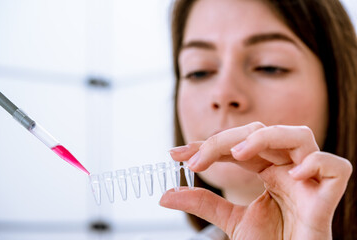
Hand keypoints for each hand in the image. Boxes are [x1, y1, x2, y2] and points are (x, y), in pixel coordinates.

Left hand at [160, 122, 351, 239]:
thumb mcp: (231, 221)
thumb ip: (203, 204)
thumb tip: (167, 196)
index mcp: (269, 171)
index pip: (238, 145)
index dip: (208, 145)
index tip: (176, 154)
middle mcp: (288, 169)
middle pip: (261, 133)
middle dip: (225, 140)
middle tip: (197, 159)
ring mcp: (309, 180)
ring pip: (298, 136)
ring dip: (265, 137)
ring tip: (237, 154)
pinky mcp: (328, 198)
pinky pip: (336, 167)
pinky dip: (316, 163)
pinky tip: (293, 173)